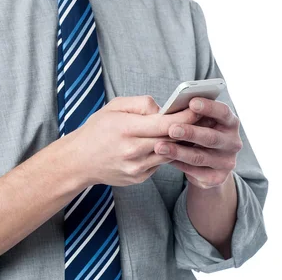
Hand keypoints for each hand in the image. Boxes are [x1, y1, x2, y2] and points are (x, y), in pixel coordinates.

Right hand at [63, 95, 200, 186]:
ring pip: (169, 153)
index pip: (166, 123)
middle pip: (172, 139)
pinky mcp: (138, 178)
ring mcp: (136, 167)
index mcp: (127, 129)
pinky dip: (163, 153)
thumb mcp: (114, 107)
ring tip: (188, 131)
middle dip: (188, 128)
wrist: (79, 160)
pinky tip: (165, 145)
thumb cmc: (97, 130)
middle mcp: (133, 151)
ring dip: (179, 143)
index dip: (186, 116)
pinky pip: (159, 163)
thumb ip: (141, 104)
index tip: (199, 108)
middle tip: (202, 117)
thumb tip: (164, 108)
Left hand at [154, 97, 242, 188]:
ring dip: (178, 151)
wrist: (206, 165)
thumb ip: (190, 116)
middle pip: (211, 137)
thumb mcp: (198, 124)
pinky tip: (165, 159)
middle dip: (190, 132)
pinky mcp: (218, 178)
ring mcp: (227, 162)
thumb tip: (170, 111)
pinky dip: (179, 164)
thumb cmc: (198, 134)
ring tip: (159, 147)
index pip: (224, 112)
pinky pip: (195, 171)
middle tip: (172, 129)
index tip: (192, 102)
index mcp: (230, 123)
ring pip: (200, 156)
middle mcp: (233, 142)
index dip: (209, 107)